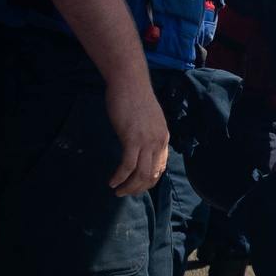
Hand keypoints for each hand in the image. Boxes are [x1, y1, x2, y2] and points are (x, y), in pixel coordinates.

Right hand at [105, 78, 169, 195]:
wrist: (129, 81)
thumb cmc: (133, 97)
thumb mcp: (147, 119)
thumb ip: (147, 133)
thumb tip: (140, 145)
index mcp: (163, 138)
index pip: (160, 167)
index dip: (149, 181)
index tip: (137, 186)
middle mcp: (158, 142)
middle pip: (151, 174)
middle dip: (138, 188)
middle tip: (125, 193)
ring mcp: (146, 141)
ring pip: (140, 174)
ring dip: (128, 186)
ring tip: (117, 191)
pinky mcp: (132, 139)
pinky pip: (127, 165)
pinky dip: (120, 176)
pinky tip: (112, 181)